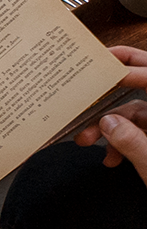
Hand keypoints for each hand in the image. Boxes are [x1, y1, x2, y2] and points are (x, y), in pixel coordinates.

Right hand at [73, 47, 146, 183]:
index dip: (132, 69)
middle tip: (94, 75)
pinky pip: (138, 133)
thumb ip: (132, 143)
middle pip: (146, 86)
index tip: (104, 71)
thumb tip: (108, 123)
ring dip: (110, 127)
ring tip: (86, 141)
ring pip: (136, 115)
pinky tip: (110, 159)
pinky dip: (121, 142)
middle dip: (118, 83)